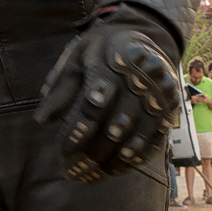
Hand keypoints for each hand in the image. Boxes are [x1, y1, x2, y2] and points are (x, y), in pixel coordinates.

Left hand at [36, 14, 180, 183]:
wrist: (148, 35)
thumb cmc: (104, 48)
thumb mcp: (77, 56)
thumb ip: (60, 87)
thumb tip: (41, 120)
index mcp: (115, 60)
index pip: (95, 101)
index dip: (78, 129)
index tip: (63, 150)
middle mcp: (142, 78)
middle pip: (116, 123)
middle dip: (92, 151)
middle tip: (71, 170)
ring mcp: (160, 95)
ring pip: (137, 136)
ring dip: (113, 160)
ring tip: (91, 175)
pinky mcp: (170, 108)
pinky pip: (155, 139)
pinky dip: (136, 158)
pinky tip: (116, 168)